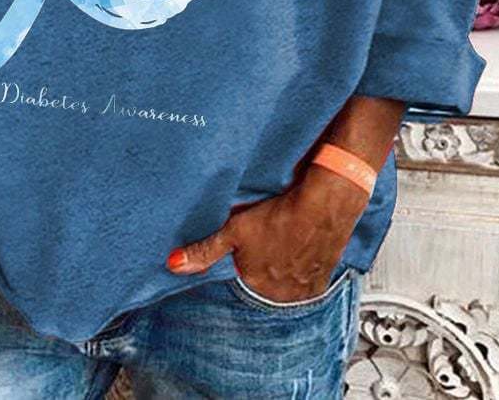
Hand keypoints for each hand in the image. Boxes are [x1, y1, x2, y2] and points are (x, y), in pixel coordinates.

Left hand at [166, 165, 368, 301]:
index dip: (244, 260)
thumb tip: (174, 264)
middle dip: (263, 266)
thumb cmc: (281, 214)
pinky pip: (308, 281)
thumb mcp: (235, 230)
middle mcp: (282, 295)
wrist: (324, 203)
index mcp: (258, 286)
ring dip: (284, 269)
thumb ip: (205, 250)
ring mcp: (304, 289)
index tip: (251, 246)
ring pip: (286, 283)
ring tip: (284, 243)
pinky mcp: (323, 280)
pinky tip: (300, 249)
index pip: (242, 279)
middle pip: (264, 284)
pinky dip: (302, 268)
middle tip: (269, 241)